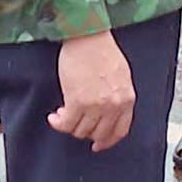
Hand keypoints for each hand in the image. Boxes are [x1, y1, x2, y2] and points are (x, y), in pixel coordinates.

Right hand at [48, 31, 134, 151]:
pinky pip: (66, 124)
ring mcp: (95, 105)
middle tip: (76, 127)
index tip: (99, 144)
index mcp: (127, 98)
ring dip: (70, 127)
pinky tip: (54, 117)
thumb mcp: (121, 76)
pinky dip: (58, 123)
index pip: (120, 130)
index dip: (108, 141)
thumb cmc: (103, 51)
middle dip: (86, 133)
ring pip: (81, 130)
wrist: (88, 37)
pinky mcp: (76, 102)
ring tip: (63, 117)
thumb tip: (109, 111)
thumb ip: (118, 95)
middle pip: (99, 133)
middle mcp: (113, 105)